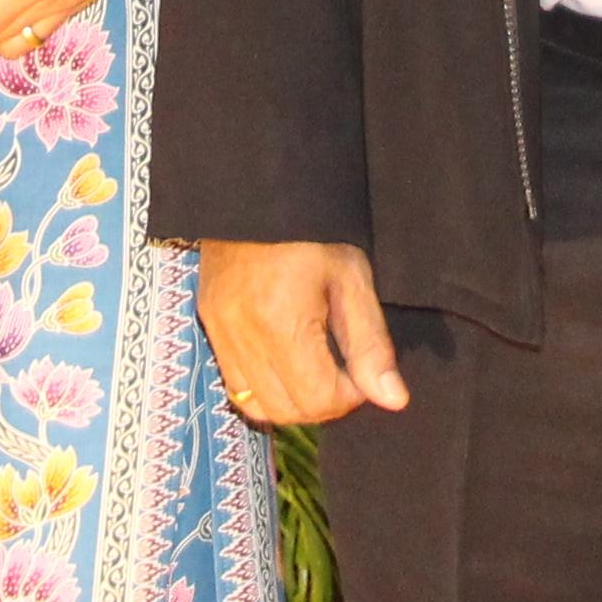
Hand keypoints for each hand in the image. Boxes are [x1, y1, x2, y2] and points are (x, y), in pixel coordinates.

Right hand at [198, 240, 407, 427]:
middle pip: (284, 411)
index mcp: (282, 322)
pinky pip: (234, 384)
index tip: (362, 369)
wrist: (260, 190)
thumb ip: (371, 345)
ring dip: (290, 401)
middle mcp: (242, 335)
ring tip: (314, 368)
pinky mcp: (207, 323)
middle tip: (342, 371)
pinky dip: (263, 387)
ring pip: (255, 405)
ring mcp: (218, 331)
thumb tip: (393, 400)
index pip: (317, 399)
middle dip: (321, 403)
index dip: (349, 396)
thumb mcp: (352, 279)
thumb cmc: (314, 230)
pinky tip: (285, 360)